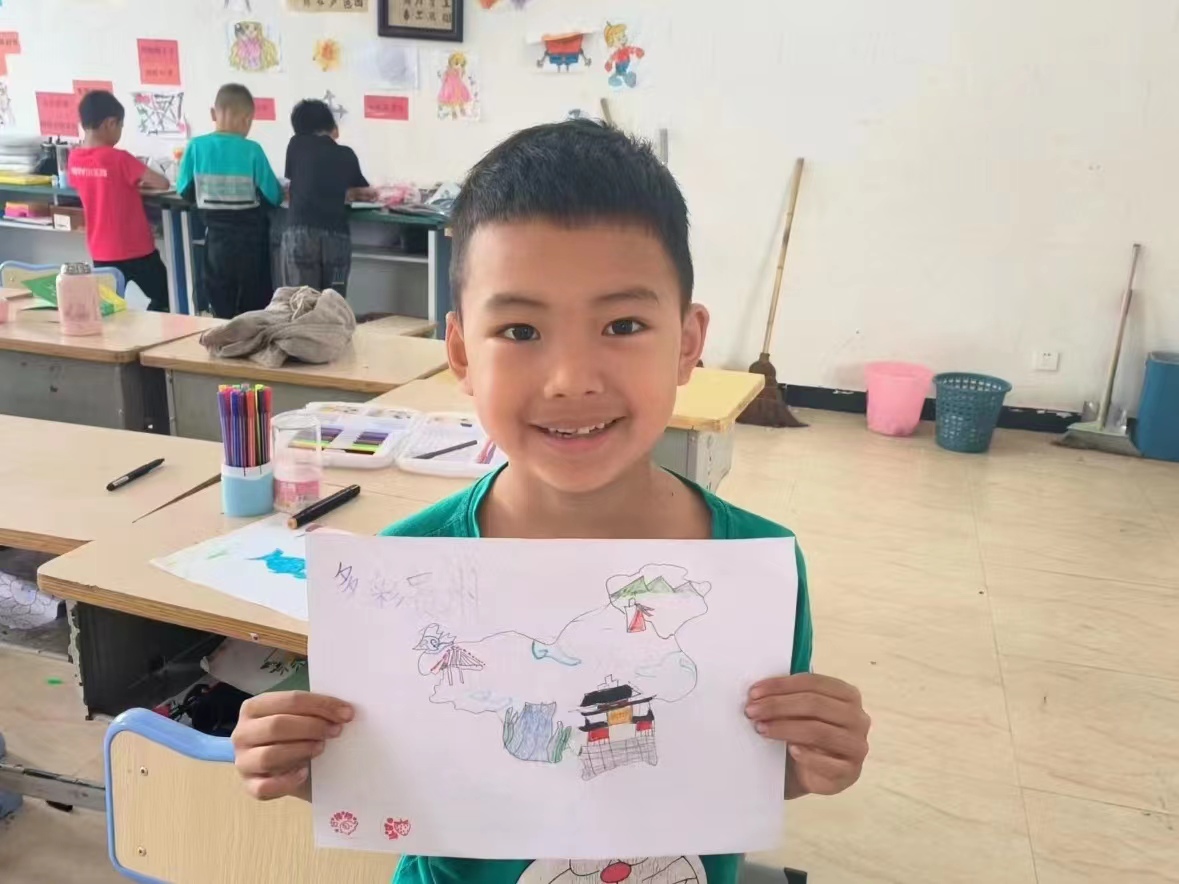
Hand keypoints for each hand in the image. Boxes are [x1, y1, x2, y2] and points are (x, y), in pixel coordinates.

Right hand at [231, 691, 352, 799]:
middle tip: (336, 731)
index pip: (290, 700)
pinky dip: (288, 781)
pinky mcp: (249, 786)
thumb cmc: (295, 735)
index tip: (346, 713)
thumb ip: (314, 711)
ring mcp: (243, 761)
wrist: (288, 767)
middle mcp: (242, 733)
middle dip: (312, 727)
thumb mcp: (301, 717)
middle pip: (277, 725)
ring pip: (269, 755)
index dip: (321, 705)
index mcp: (253, 707)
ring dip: (301, 750)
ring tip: (322, 748)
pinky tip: (305, 773)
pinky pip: (265, 787)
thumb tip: (344, 711)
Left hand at [745, 674, 869, 797]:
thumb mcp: (797, 711)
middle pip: (815, 705)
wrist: (808, 774)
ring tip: (761, 728)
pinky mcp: (850, 772)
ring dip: (785, 728)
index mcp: (847, 695)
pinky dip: (807, 756)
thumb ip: (788, 696)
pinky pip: (828, 763)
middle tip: (752, 711)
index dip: (781, 685)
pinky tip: (791, 750)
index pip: (814, 683)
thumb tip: (760, 690)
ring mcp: (857, 746)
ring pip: (818, 731)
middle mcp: (858, 718)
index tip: (754, 692)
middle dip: (778, 706)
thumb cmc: (803, 734)